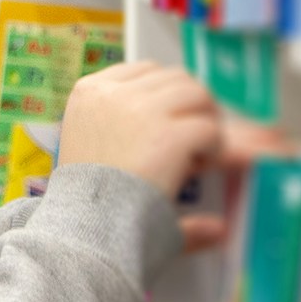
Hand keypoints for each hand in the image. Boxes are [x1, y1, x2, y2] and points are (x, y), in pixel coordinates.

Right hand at [58, 60, 220, 205]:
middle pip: (177, 78)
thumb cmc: (86, 200)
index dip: (165, 96)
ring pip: (198, 95)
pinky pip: (210, 128)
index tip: (168, 123)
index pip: (145, 70)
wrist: (86, 231)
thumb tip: (185, 137)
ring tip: (197, 154)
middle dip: (190, 107)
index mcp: (89, 92)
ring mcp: (142, 110)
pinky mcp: (170, 134)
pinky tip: (198, 169)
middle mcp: (114, 93)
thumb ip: (128, 137)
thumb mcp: (97, 156)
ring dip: (204, 122)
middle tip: (191, 142)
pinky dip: (214, 149)